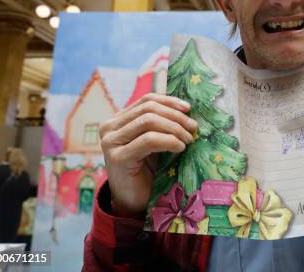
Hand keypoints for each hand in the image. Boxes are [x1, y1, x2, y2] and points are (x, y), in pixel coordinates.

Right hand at [99, 93, 197, 215]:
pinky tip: (180, 148)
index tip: (189, 109)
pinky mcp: (117, 158)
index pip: (147, 100)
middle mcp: (110, 128)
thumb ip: (162, 124)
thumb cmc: (147, 171)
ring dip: (175, 128)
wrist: (133, 202)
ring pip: (149, 121)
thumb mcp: (155, 142)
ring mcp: (111, 142)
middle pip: (149, 109)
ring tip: (188, 139)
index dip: (170, 101)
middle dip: (176, 116)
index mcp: (118, 120)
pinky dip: (169, 140)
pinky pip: (149, 140)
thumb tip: (187, 108)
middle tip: (193, 128)